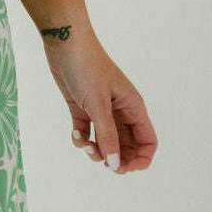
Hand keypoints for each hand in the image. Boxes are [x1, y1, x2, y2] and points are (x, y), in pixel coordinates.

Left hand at [40, 24, 156, 174]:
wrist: (64, 43)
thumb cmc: (86, 68)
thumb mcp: (98, 104)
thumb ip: (107, 136)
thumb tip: (115, 165)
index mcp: (133, 107)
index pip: (147, 141)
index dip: (140, 159)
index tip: (123, 168)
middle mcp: (120, 111)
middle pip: (127, 146)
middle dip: (116, 159)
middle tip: (103, 163)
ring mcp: (101, 110)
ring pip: (105, 142)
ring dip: (96, 150)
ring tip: (84, 145)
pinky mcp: (82, 107)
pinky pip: (86, 133)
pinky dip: (81, 138)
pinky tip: (75, 133)